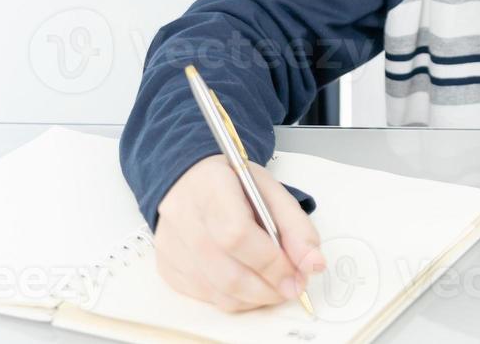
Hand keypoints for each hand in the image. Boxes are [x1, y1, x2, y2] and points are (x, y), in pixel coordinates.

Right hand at [153, 155, 325, 311]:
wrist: (190, 180)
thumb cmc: (233, 185)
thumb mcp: (271, 191)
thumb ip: (296, 227)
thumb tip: (314, 264)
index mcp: (212, 187)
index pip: (237, 235)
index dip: (270, 262)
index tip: (296, 275)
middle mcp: (183, 217)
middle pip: (226, 271)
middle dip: (267, 288)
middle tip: (292, 288)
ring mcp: (170, 245)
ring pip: (216, 291)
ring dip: (254, 298)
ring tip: (275, 287)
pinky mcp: (166, 265)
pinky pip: (204, 296)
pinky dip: (233, 298)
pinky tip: (249, 285)